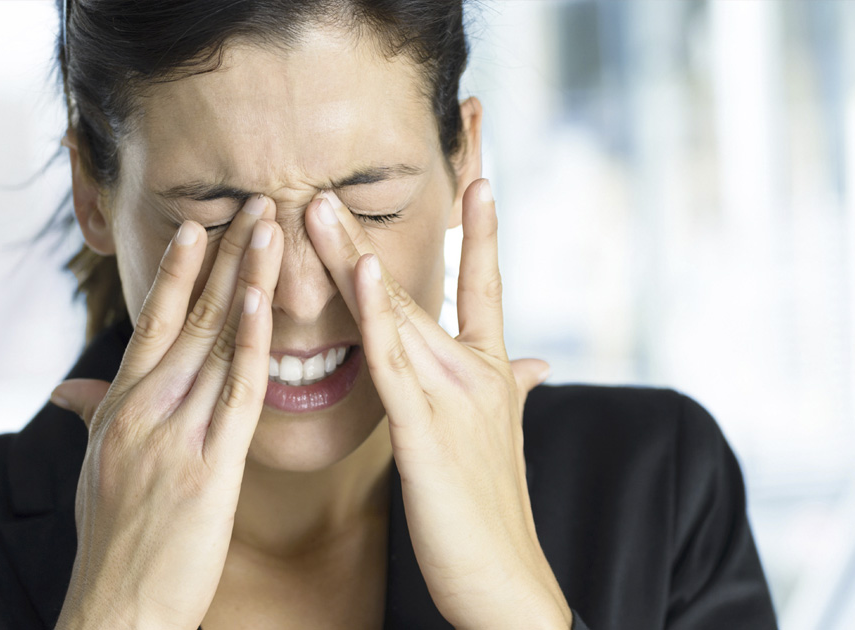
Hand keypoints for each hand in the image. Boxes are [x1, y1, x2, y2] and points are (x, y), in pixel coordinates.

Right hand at [49, 195, 283, 629]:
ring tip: (270, 225)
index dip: (174, 271)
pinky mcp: (208, 468)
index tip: (198, 225)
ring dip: (243, 278)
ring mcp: (173, 434)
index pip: (150, 323)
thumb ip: (92, 419)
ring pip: (214, 341)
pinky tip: (264, 302)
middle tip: (254, 201)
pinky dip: (249, 344)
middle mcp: (143, 408)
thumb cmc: (110, 545)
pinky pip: (234, 395)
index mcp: (120, 407)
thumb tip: (68, 389)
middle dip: (223, 255)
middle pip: (187, 316)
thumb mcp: (93, 471)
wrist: (114, 609)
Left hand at [306, 180, 571, 629]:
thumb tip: (537, 363)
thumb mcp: (502, 437)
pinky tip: (360, 273)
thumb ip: (512, 388)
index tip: (477, 179)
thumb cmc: (490, 512)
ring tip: (317, 207)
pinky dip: (377, 314)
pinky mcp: (427, 430)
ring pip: (395, 314)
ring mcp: (453, 396)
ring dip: (352, 258)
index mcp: (488, 372)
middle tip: (328, 185)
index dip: (481, 233)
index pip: (483, 287)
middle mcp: (475, 371)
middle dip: (366, 237)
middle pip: (415, 290)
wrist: (504, 579)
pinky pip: (394, 362)